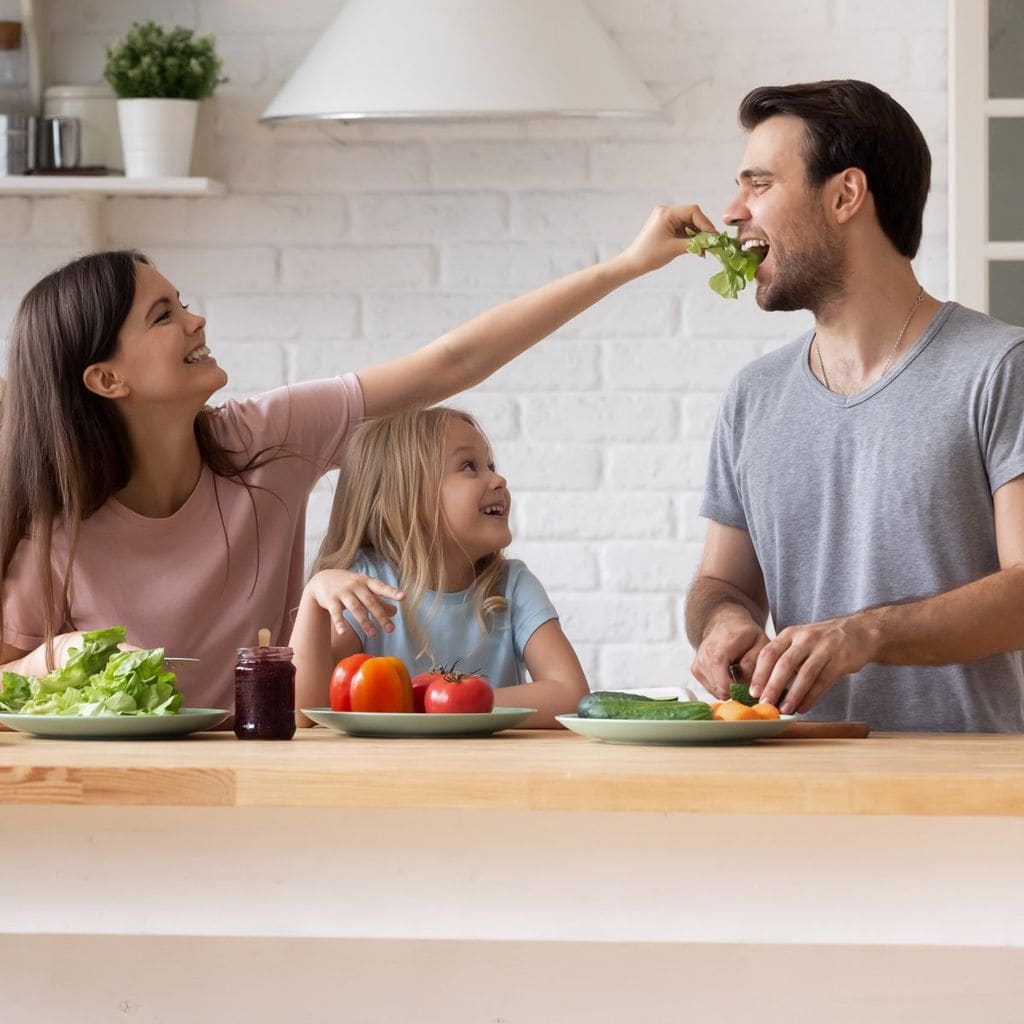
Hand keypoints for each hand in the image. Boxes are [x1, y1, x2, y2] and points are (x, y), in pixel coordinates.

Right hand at [306, 569, 403, 637]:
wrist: (321, 580)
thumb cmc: (349, 586)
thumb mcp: (365, 589)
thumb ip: (380, 601)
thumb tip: (395, 611)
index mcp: (366, 582)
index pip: (381, 587)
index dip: (392, 592)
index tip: (403, 597)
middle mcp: (355, 586)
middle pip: (370, 601)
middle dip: (380, 615)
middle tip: (390, 629)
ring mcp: (342, 592)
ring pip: (355, 608)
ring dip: (364, 621)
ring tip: (373, 634)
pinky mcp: (330, 600)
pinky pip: (336, 612)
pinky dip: (339, 622)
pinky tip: (343, 632)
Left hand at [619, 203, 718, 275]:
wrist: (633, 264)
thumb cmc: (650, 255)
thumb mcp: (675, 248)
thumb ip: (696, 244)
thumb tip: (713, 242)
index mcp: (666, 213)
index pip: (692, 211)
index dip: (705, 223)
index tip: (713, 236)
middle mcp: (666, 212)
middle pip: (692, 216)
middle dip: (702, 230)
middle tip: (712, 243)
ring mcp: (666, 219)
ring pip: (689, 223)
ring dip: (698, 235)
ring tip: (704, 249)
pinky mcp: (666, 227)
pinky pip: (683, 229)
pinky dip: (691, 238)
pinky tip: (696, 248)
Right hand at [691, 609, 769, 698]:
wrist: (724, 622)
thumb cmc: (745, 633)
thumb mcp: (760, 643)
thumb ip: (755, 663)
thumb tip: (747, 685)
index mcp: (718, 652)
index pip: (723, 684)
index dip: (739, 691)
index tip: (750, 685)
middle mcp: (703, 659)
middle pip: (721, 690)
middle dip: (736, 689)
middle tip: (746, 675)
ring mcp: (697, 666)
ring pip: (716, 691)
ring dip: (729, 687)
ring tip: (736, 670)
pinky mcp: (695, 671)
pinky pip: (712, 688)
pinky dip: (722, 684)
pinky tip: (728, 671)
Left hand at [749, 614, 879, 712]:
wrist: (859, 631)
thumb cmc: (823, 641)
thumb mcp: (800, 641)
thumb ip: (784, 657)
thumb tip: (764, 686)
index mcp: (790, 634)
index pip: (769, 653)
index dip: (759, 673)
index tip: (753, 692)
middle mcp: (805, 638)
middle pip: (784, 664)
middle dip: (772, 686)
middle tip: (765, 704)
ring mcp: (824, 648)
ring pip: (804, 674)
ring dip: (793, 695)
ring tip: (785, 710)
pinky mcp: (840, 660)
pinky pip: (822, 681)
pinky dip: (811, 697)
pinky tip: (803, 708)